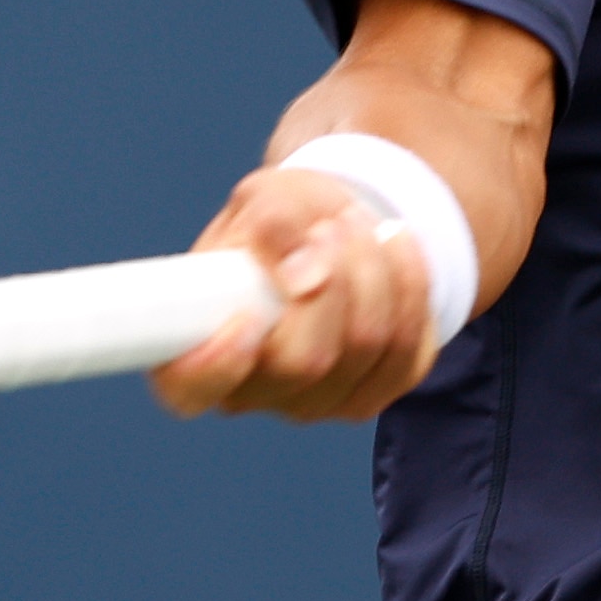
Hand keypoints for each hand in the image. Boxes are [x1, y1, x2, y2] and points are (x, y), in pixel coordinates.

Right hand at [147, 167, 432, 422]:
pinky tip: (395, 247)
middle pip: (303, 362)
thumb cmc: (282, 220)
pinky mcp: (375, 392)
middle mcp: (254, 391)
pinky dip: (410, 288)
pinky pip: (408, 352)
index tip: (246, 315)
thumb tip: (302, 275)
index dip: (217, 365)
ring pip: (365, 349)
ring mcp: (316, 401)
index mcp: (196, 350)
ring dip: (373, 273)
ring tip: (357, 224)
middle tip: (330, 227)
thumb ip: (272, 224)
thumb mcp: (266, 198)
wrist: (334, 228)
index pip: (190, 390)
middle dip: (331, 281)